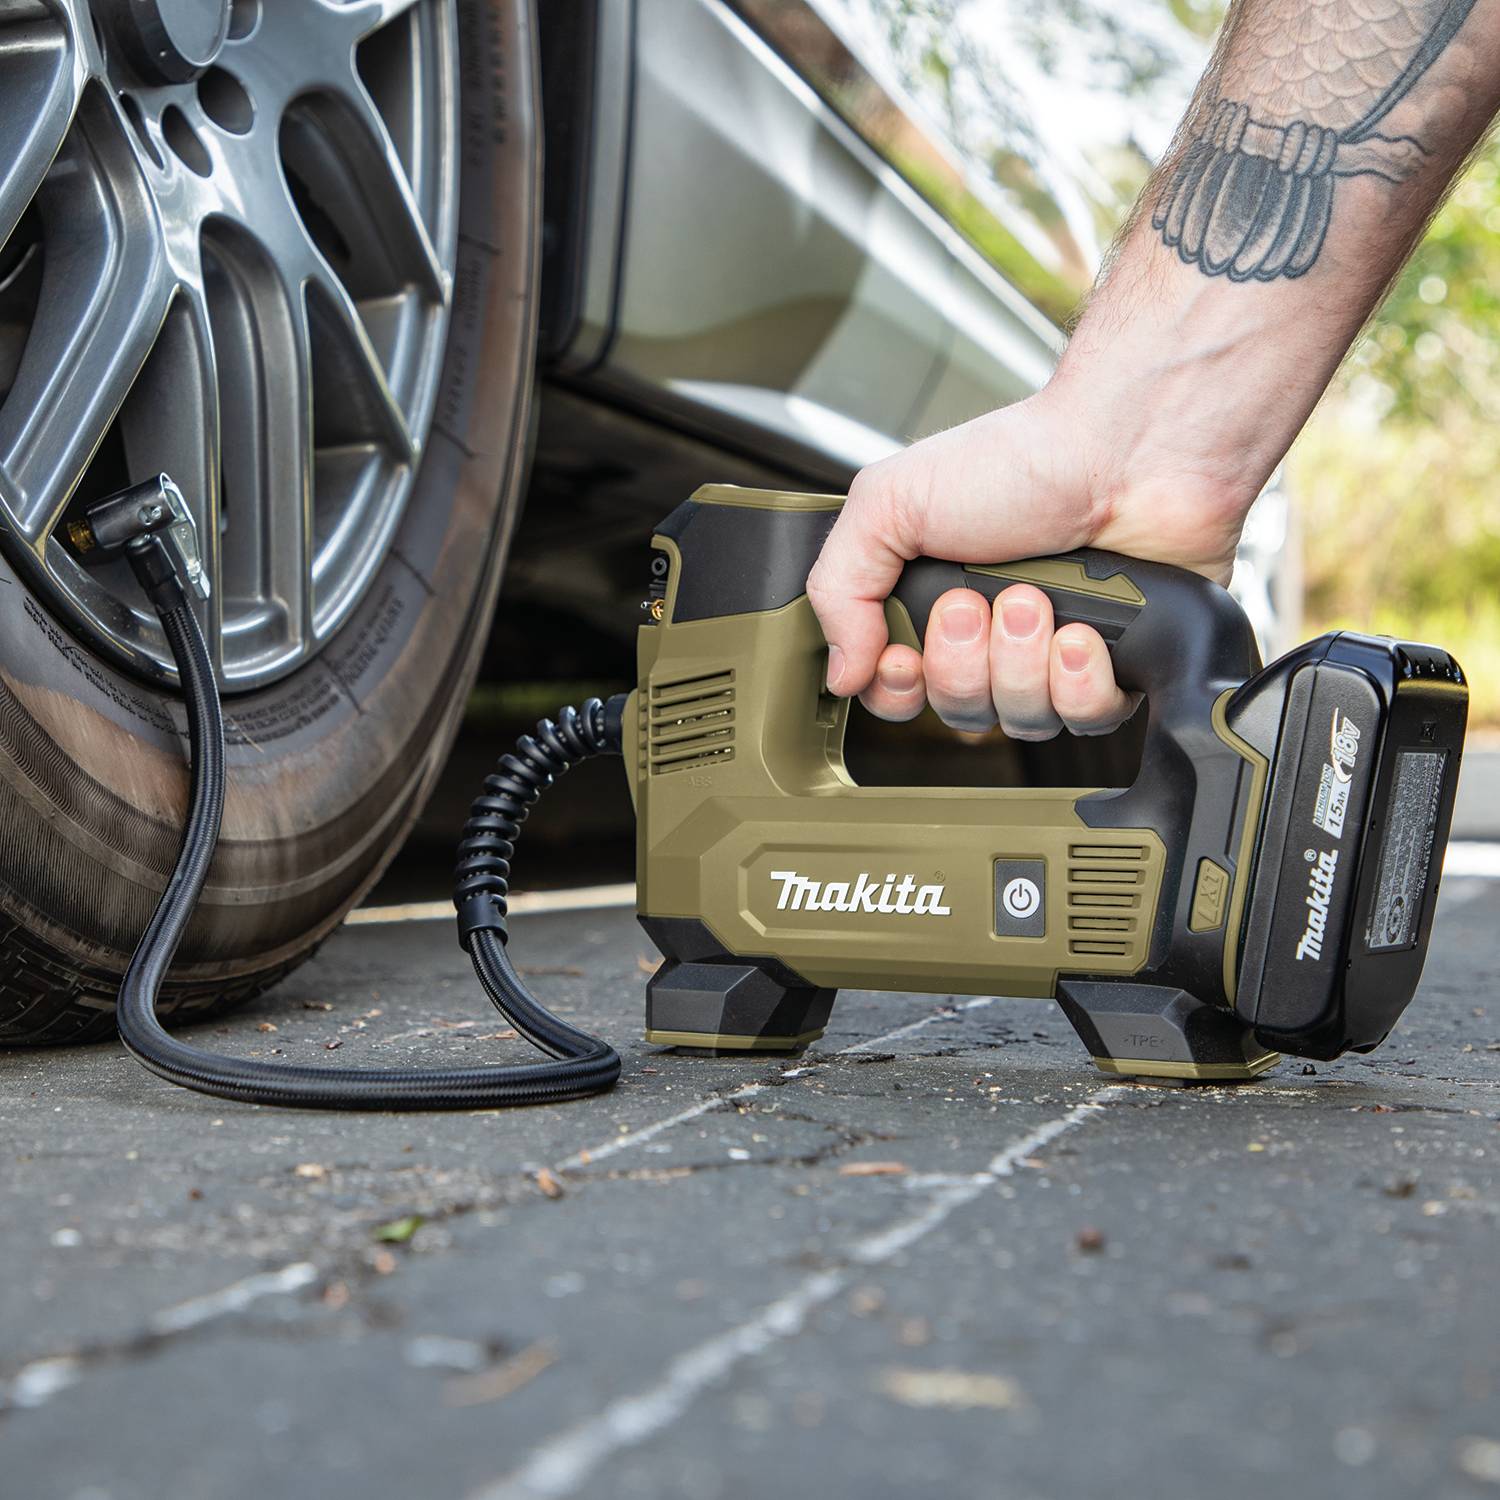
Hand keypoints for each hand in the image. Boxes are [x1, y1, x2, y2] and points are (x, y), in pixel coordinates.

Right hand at [806, 379, 1256, 737]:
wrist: (1128, 450)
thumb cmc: (1022, 460)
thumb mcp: (891, 502)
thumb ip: (840, 585)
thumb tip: (837, 671)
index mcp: (934, 599)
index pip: (898, 691)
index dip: (897, 689)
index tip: (902, 655)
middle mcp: (994, 635)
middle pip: (958, 712)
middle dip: (963, 662)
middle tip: (975, 602)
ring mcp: (1054, 655)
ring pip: (1020, 721)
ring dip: (1021, 663)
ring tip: (1034, 599)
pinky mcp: (1116, 667)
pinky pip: (1086, 720)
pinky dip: (1080, 683)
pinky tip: (1081, 634)